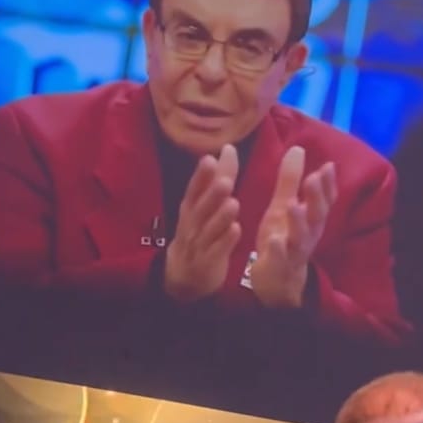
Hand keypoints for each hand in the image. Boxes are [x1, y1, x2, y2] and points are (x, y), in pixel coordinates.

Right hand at [165, 144, 240, 301]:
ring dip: (220, 217)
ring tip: (233, 203)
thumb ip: (220, 176)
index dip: (200, 176)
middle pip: (201, 209)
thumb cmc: (199, 231)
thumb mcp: (206, 204)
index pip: (194, 189)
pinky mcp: (208, 262)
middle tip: (225, 182)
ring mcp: (198, 244)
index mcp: (191, 208)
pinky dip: (225, 242)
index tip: (209, 159)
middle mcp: (192, 224)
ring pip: (209, 230)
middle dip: (211, 195)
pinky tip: (236, 230)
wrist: (185, 275)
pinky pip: (216, 251)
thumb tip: (228, 147)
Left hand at [250, 145, 336, 307]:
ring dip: (298, 222)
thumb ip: (290, 180)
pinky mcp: (279, 265)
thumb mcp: (284, 206)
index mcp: (311, 218)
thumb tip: (298, 148)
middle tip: (313, 179)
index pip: (324, 199)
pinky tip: (274, 240)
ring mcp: (294, 251)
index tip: (329, 166)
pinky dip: (278, 250)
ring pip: (301, 237)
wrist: (276, 280)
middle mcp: (308, 233)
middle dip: (316, 197)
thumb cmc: (282, 238)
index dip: (328, 185)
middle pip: (317, 215)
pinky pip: (280, 258)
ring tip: (294, 206)